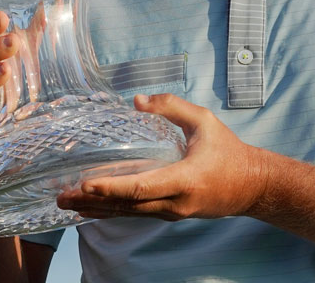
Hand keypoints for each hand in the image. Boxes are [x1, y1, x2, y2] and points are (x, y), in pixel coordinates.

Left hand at [56, 94, 271, 220]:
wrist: (252, 186)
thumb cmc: (229, 151)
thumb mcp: (204, 121)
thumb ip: (172, 107)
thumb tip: (137, 100)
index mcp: (185, 180)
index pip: (141, 187)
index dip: (111, 186)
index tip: (85, 183)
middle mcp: (175, 203)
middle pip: (127, 205)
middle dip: (92, 201)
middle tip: (62, 196)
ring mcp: (172, 213)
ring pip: (129, 213)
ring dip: (97, 209)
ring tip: (67, 204)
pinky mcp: (170, 215)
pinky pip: (136, 214)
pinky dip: (112, 210)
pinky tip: (93, 208)